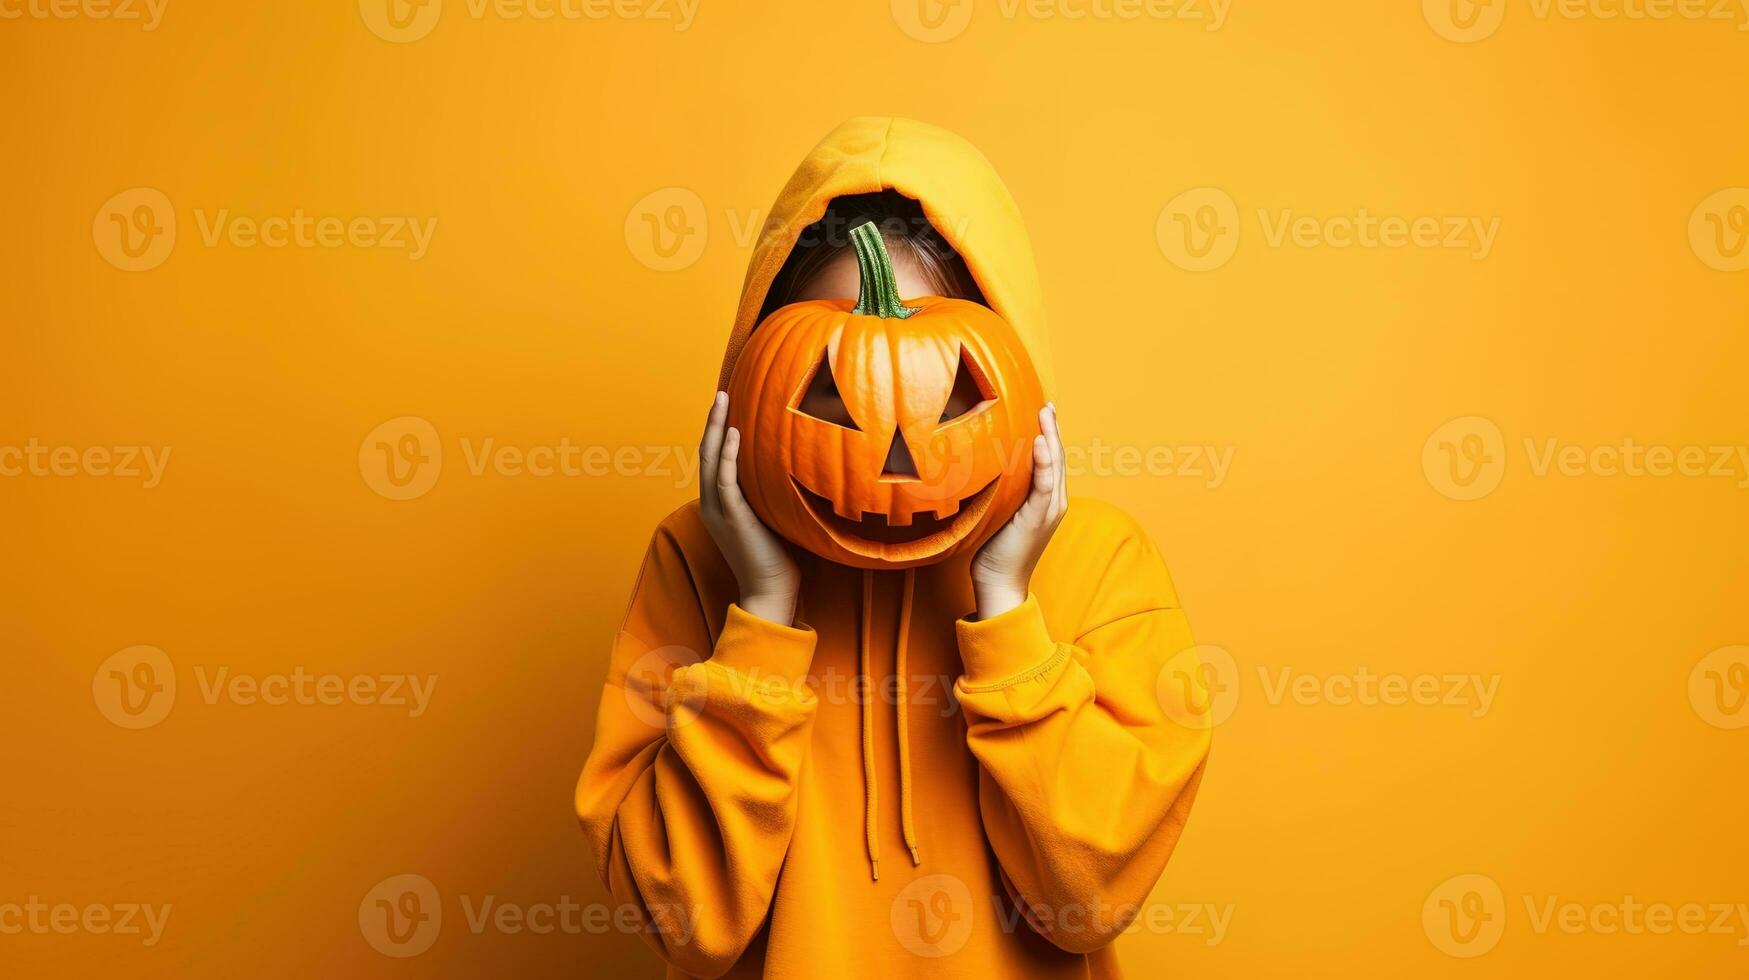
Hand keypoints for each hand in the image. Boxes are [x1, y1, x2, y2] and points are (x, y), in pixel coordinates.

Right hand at [698, 391, 800, 625]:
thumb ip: (773, 493)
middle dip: (712, 420)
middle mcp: (712, 503)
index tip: (727, 406)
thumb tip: (795, 468)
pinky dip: (726, 455)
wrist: (770, 592)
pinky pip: (724, 480)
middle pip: (705, 452)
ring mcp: (719, 510)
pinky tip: (732, 433)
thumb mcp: (773, 516)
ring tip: (722, 399)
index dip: (716, 431)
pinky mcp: (731, 516)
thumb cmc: (778, 558)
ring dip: (714, 427)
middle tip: (721, 391)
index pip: (713, 459)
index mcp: (719, 503)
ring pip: (709, 459)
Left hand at [971, 404, 1065, 619]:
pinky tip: (1040, 443)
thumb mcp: (999, 512)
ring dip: (1051, 437)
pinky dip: (1044, 463)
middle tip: (1048, 406)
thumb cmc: (995, 550)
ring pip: (1055, 466)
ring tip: (1046, 414)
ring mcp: (1049, 510)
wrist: (1000, 582)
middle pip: (1057, 458)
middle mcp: (1054, 502)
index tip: (1044, 412)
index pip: (1051, 461)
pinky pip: (1044, 485)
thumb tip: (983, 468)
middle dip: (1053, 429)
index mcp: (1047, 500)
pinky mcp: (1038, 517)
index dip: (1050, 435)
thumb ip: (1002, 491)